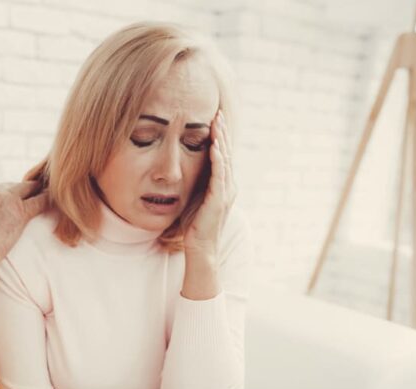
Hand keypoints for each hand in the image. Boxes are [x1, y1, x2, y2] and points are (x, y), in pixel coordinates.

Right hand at [0, 181, 48, 257]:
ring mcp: (5, 201)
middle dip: (18, 190)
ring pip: (25, 190)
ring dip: (33, 190)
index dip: (0, 195)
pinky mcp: (19, 213)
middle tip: (29, 190)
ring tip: (43, 189)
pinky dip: (46, 200)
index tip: (6, 199)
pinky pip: (37, 203)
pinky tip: (54, 199)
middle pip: (9, 186)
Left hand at [182, 110, 236, 257]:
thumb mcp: (194, 198)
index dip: (219, 137)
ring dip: (221, 140)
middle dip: (222, 132)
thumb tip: (186, 168)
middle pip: (226, 153)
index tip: (214, 119)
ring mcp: (226, 193)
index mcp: (223, 185)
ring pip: (224, 160)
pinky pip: (220, 175)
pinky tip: (214, 146)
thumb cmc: (195, 225)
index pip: (222, 155)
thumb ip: (196, 183)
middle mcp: (229, 186)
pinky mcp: (219, 200)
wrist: (200, 248)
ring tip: (217, 123)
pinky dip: (217, 159)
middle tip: (218, 113)